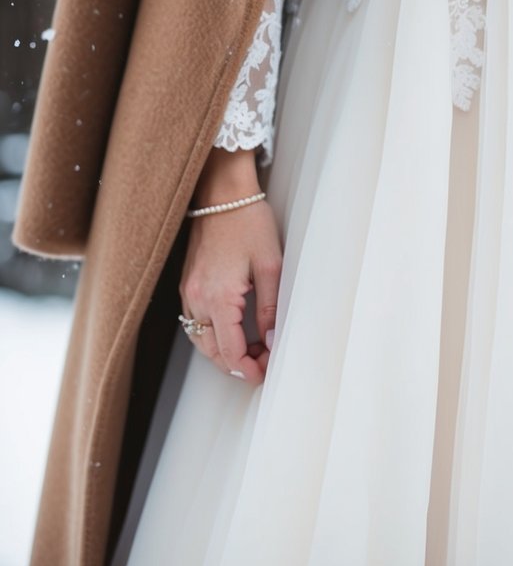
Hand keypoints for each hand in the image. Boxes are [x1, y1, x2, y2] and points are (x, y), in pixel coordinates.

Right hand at [179, 147, 282, 384]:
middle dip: (237, 365)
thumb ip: (271, 308)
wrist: (222, 193)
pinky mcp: (187, 283)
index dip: (250, 369)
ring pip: (200, 340)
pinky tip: (233, 331)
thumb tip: (272, 340)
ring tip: (253, 349)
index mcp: (219, 298)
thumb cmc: (248, 222)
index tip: (267, 372)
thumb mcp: (271, 266)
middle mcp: (197, 299)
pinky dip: (212, 335)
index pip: (231, 352)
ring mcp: (188, 291)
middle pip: (212, 352)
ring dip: (224, 352)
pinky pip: (194, 322)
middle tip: (265, 362)